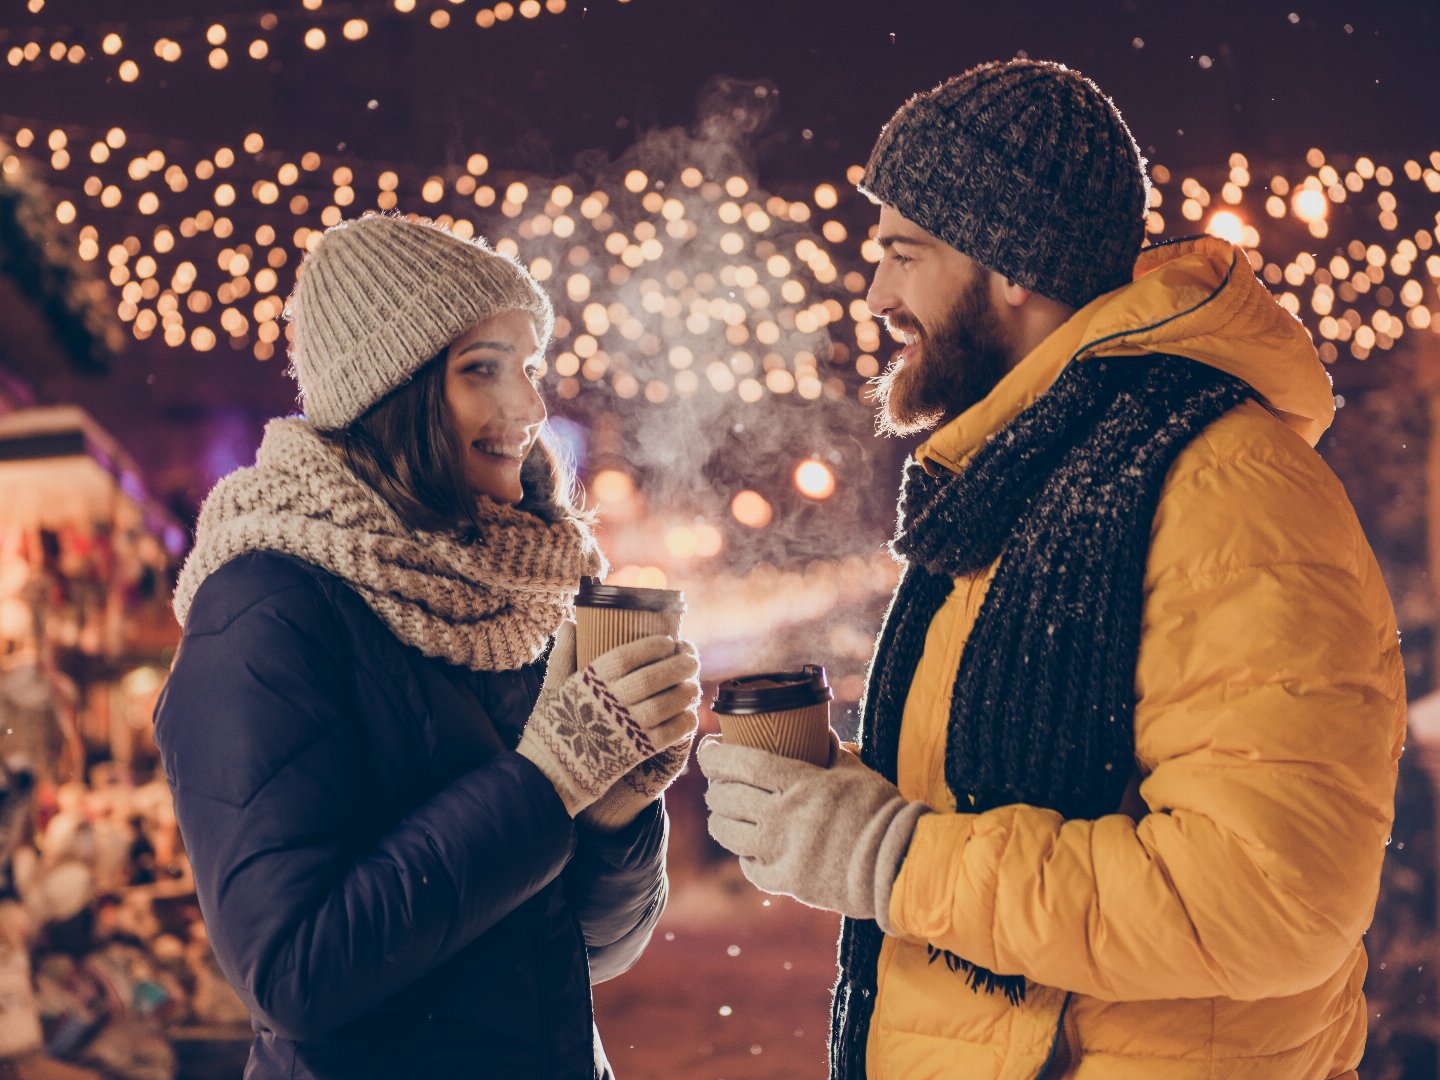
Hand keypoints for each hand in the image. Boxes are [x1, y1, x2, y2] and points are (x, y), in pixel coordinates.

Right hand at [518, 623, 698, 816]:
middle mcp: (609, 703)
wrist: (550, 775)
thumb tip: (569, 622)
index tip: (669, 641)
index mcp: (589, 682)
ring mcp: (624, 728)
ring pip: (665, 704)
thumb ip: (564, 654)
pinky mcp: (636, 752)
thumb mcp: (552, 687)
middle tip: (693, 657)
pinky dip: (684, 722)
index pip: (627, 656)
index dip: (652, 646)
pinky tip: (689, 714)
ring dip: (686, 692)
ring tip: (694, 685)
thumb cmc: (552, 726)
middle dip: (679, 665)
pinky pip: (669, 734)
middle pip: (652, 678)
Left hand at [697, 736, 927, 930]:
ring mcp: (781, 852)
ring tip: (721, 812)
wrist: (897, 864)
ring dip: (719, 819)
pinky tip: (749, 846)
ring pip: (728, 832)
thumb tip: (817, 729)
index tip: (708, 749)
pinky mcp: (786, 881)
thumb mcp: (856, 771)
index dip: (715, 755)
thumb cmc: (880, 811)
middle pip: (727, 797)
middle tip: (717, 781)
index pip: (741, 763)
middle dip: (714, 786)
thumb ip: (830, 751)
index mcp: (799, 783)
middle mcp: (783, 817)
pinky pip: (749, 865)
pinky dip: (745, 854)